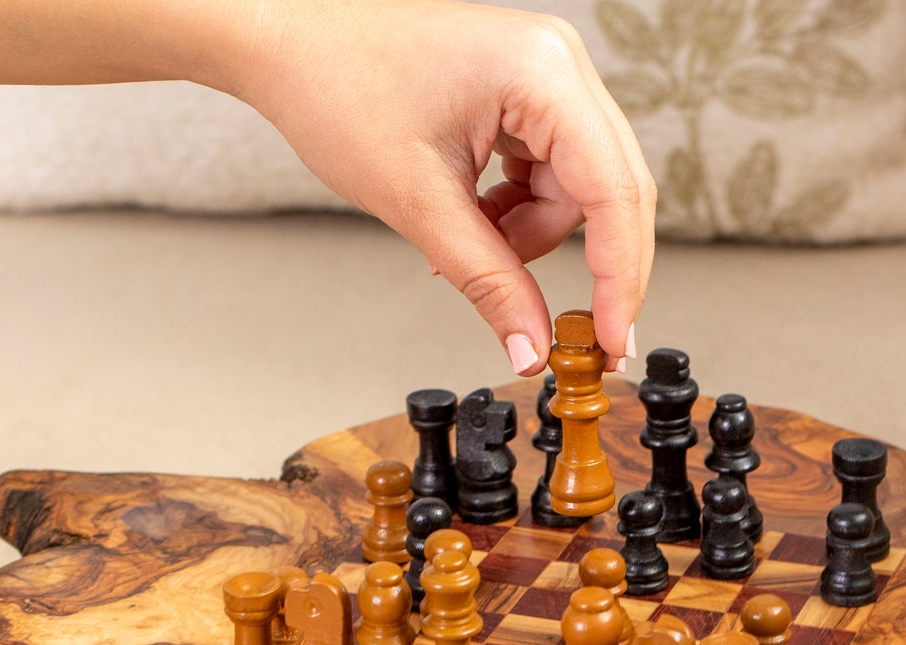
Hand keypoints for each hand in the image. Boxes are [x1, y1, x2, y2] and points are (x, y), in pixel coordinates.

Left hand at [231, 0, 655, 373]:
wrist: (286, 36)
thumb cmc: (335, 87)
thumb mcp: (420, 205)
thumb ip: (488, 282)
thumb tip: (533, 348)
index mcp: (543, 73)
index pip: (614, 192)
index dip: (620, 278)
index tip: (611, 342)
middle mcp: (558, 65)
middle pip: (613, 191)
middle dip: (596, 268)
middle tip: (583, 338)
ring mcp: (544, 76)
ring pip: (578, 192)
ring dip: (534, 239)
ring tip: (468, 246)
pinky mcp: (524, 93)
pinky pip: (549, 175)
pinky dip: (518, 215)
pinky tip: (473, 220)